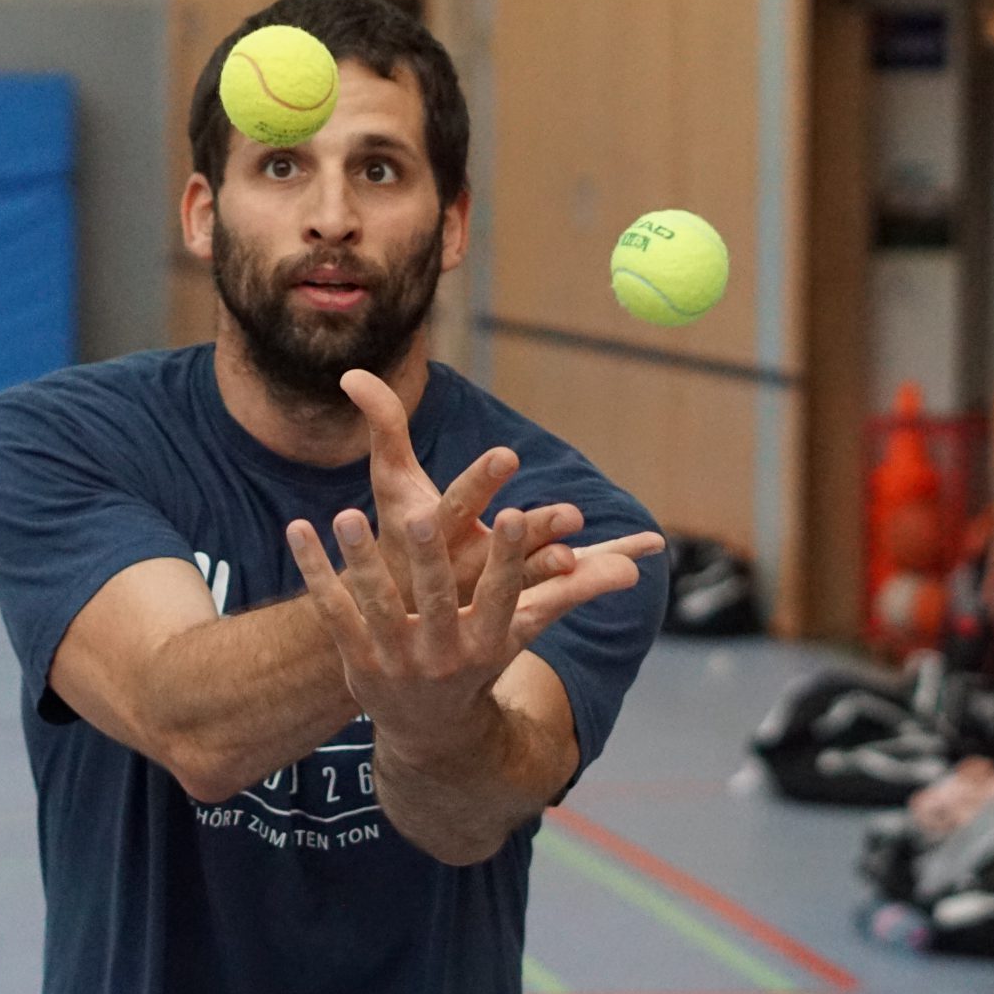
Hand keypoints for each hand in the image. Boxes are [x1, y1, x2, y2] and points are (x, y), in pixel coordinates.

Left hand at [287, 498, 662, 759]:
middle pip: (437, 602)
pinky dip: (315, 571)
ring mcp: (397, 661)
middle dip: (430, 561)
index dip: (512, 558)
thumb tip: (637, 568)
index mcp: (488, 642)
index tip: (518, 515)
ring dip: (360, 560)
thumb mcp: (522, 632)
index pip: (504, 596)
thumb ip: (570, 593)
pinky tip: (298, 529)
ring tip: (347, 513)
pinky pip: (332, 610)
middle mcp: (444, 655)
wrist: (429, 731)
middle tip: (422, 516)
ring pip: (377, 605)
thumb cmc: (481, 659)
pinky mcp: (356, 661)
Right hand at [345, 368, 586, 601]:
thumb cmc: (399, 530)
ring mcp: (491, 590)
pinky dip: (603, 569)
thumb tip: (351, 374)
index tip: (508, 455)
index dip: (482, 481)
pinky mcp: (520, 604)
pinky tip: (642, 555)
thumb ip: (384, 425)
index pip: (457, 502)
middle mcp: (462, 564)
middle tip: (569, 514)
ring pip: (530, 577)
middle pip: (499, 547)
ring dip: (557, 567)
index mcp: (433, 530)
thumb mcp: (390, 480)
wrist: (396, 620)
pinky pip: (564, 588)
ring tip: (585, 555)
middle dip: (533, 532)